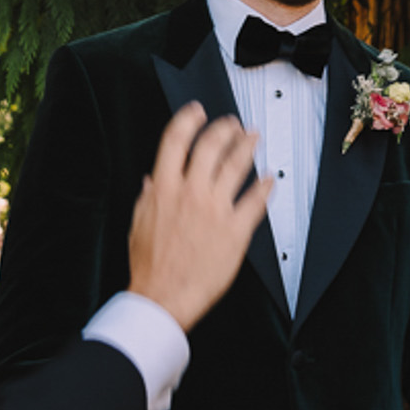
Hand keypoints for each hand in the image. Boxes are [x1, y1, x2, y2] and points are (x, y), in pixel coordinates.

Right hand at [126, 104, 268, 330]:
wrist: (163, 297)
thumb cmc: (150, 266)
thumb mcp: (138, 224)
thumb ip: (148, 198)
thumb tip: (152, 181)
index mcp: (164, 188)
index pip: (176, 140)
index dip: (188, 119)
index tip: (197, 112)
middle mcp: (191, 193)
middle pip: (212, 146)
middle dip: (225, 128)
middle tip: (233, 124)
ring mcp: (216, 209)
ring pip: (237, 166)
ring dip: (247, 147)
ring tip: (253, 138)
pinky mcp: (235, 230)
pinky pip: (255, 201)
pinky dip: (265, 186)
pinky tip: (270, 179)